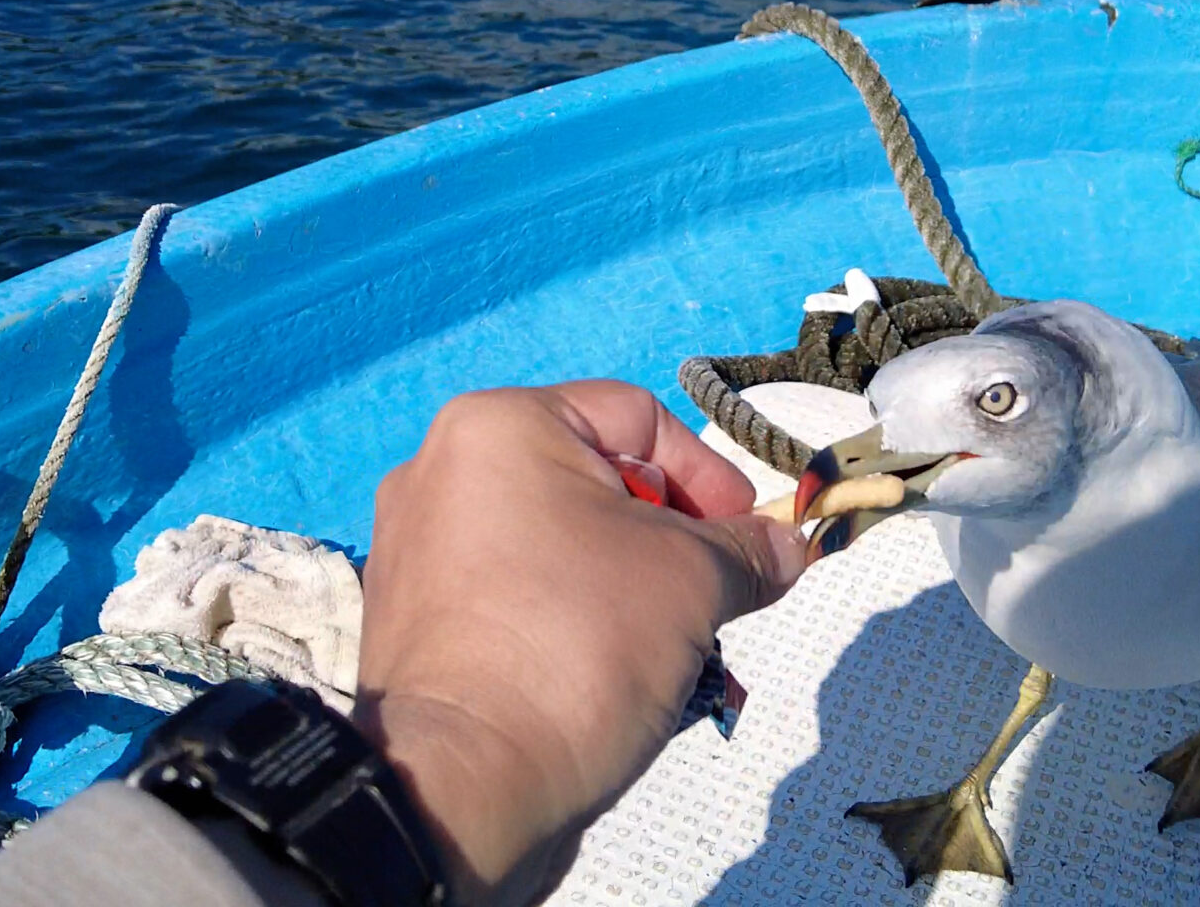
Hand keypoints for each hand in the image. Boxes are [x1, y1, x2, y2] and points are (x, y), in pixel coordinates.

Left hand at [353, 382, 804, 905]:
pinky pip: (513, 600)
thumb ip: (747, 551)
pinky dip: (568, 625)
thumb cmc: (578, 645)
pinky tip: (608, 680)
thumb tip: (787, 546)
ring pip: (556, 547)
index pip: (636, 416)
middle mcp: (440, 471)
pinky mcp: (412, 624)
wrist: (464, 784)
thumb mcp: (692, 582)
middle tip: (714, 597)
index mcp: (497, 427)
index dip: (709, 475)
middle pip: (593, 483)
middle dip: (669, 540)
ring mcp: (417, 551)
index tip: (749, 541)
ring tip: (671, 650)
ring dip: (626, 589)